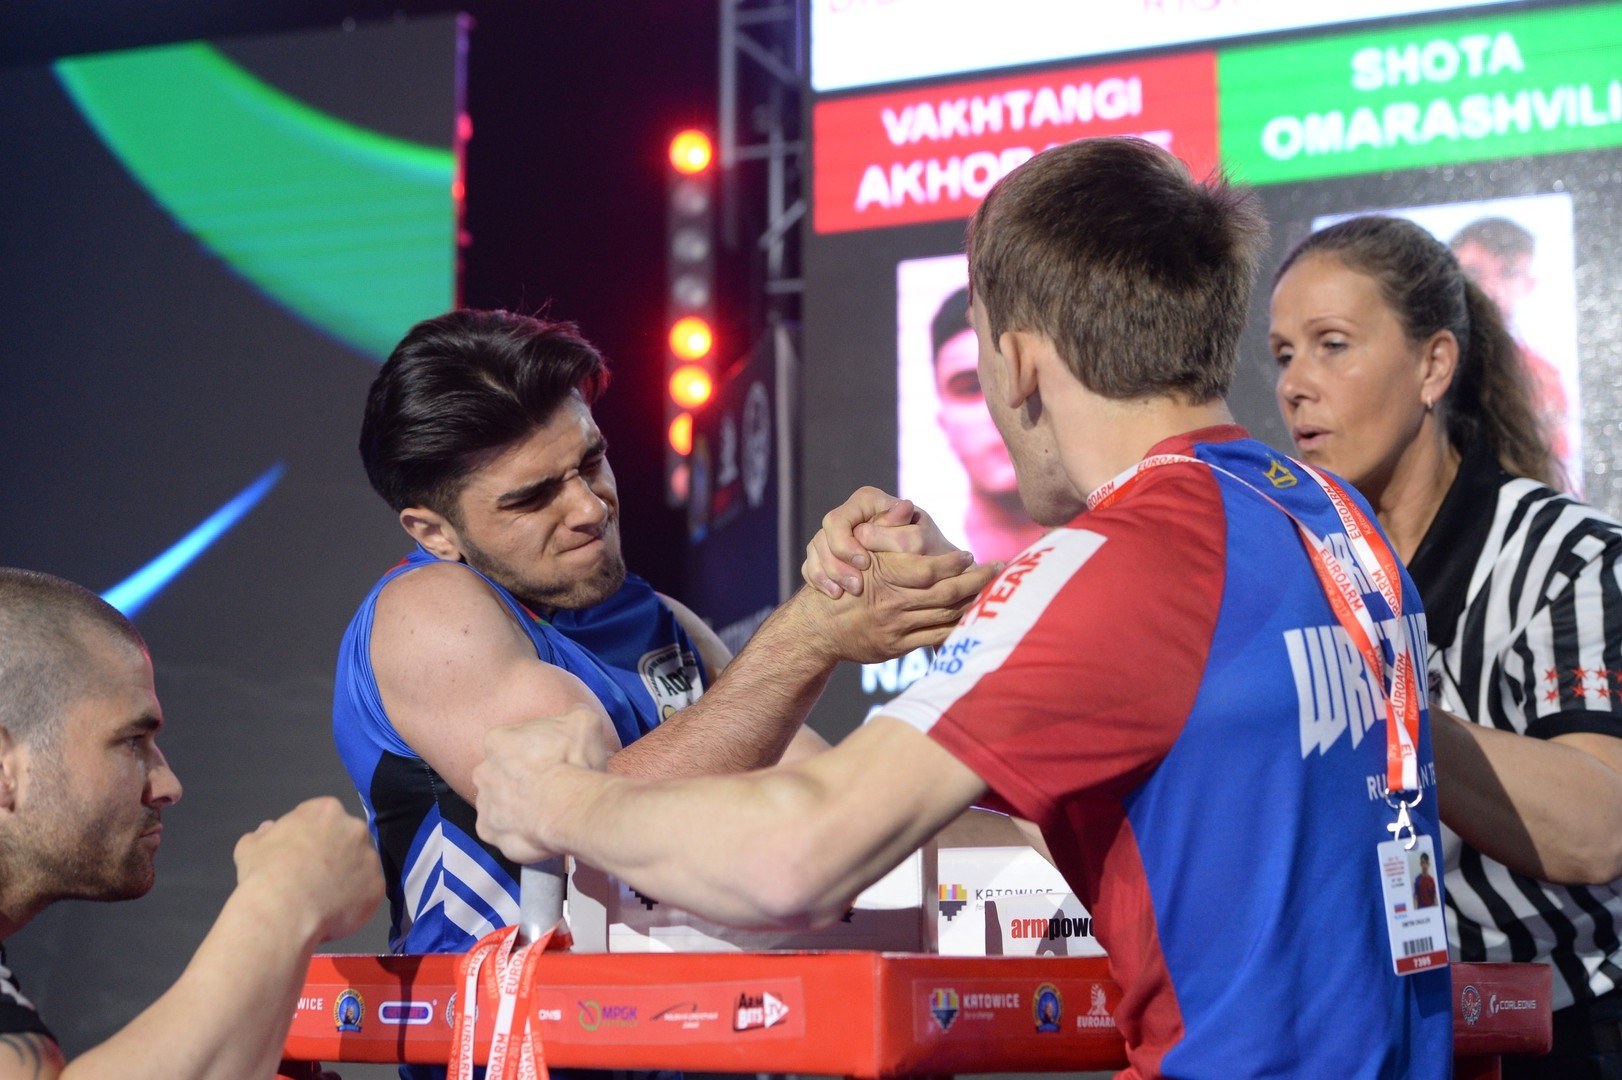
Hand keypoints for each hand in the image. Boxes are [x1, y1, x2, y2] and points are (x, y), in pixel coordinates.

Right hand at [234, 796, 382, 944]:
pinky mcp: (377, 887)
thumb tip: (268, 829)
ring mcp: (370, 857)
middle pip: (347, 839)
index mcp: (326, 811)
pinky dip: (354, 903)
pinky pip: (366, 893)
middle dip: (334, 855)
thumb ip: (264, 834)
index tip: (300, 855)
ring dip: (346, 878)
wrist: (284, 910)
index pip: (323, 818)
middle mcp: (355, 828)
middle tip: (314, 877)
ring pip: (359, 866)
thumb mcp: (250, 847)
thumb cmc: (265, 873)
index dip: (311, 838)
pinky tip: (333, 913)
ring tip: (323, 899)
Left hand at [473, 707, 606, 864]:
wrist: (569, 808)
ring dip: (517, 806)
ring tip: (545, 811)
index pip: (511, 741)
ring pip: (499, 803)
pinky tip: (538, 829)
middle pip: (500, 772)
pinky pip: (502, 831)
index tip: (552, 758)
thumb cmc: (572, 761)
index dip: (534, 750)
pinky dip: (517, 831)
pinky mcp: (488, 833)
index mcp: (498, 740)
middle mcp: (482, 771)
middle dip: (520, 778)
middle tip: (549, 786)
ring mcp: (483, 805)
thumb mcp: (584, 722)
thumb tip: (575, 713)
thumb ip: (574, 714)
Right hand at [796, 546, 999, 663]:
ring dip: (973, 603)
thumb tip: (906, 505)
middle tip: (999, 568)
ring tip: (993, 589)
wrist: (818, 628)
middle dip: (977, 581)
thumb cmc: (841, 581)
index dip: (953, 563)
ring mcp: (897, 628)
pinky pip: (936, 638)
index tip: (970, 554)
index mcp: (884, 576)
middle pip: (946, 594)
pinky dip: (958, 628)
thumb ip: (884, 527)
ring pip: (945, 616)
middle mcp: (893, 603)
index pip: (929, 570)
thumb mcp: (857, 550)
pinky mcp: (898, 646)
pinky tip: (973, 617)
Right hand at [803, 487, 961, 598]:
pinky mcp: (831, 555)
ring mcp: (837, 536)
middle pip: (822, 538)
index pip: (838, 521)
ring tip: (841, 594)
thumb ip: (903, 527)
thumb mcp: (919, 538)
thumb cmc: (927, 551)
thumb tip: (904, 507)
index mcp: (866, 501)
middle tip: (856, 587)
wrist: (928, 573)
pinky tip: (834, 594)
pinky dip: (820, 582)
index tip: (865, 563)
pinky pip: (812, 567)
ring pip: (815, 553)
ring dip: (827, 575)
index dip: (846, 544)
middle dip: (836, 565)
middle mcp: (849, 515)